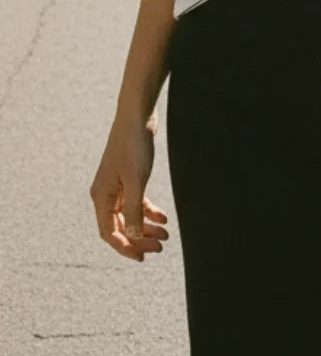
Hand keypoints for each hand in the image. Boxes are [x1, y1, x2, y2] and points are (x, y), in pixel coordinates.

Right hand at [90, 113, 169, 262]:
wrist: (137, 115)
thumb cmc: (134, 146)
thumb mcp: (136, 181)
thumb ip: (134, 210)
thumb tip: (133, 237)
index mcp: (101, 196)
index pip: (109, 233)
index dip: (124, 247)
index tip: (142, 258)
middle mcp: (105, 193)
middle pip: (120, 226)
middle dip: (139, 239)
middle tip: (160, 247)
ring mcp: (117, 185)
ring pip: (130, 215)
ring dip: (146, 227)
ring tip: (165, 236)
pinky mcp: (129, 177)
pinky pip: (137, 202)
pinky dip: (149, 211)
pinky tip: (164, 218)